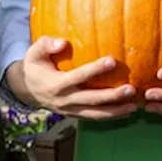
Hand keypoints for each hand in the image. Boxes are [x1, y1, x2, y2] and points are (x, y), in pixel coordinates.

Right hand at [5, 37, 137, 120]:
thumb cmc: (35, 66)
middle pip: (91, 100)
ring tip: (134, 106)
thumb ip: (46, 44)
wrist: (27, 90)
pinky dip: (111, 116)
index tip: (112, 61)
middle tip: (131, 89)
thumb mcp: (34, 52)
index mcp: (56, 84)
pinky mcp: (75, 115)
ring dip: (115, 112)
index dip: (95, 69)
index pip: (78, 77)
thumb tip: (62, 42)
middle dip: (112, 96)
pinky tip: (126, 112)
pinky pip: (94, 118)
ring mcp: (70, 110)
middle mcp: (64, 100)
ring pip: (95, 114)